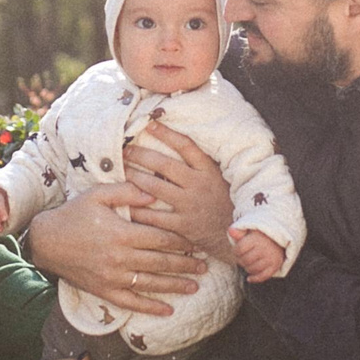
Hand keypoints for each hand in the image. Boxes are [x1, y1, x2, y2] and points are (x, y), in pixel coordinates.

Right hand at [24, 185, 205, 315]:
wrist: (47, 241)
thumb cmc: (73, 213)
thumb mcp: (97, 194)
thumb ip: (126, 191)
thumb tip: (152, 193)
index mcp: (122, 232)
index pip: (161, 238)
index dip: (182, 241)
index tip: (197, 241)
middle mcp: (120, 258)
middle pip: (161, 262)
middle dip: (186, 264)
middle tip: (205, 265)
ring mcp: (112, 277)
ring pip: (151, 284)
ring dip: (175, 286)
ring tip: (195, 286)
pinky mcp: (104, 291)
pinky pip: (131, 303)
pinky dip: (150, 308)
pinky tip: (168, 310)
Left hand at [121, 125, 234, 258]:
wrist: (237, 234)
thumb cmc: (224, 203)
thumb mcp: (218, 179)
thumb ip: (200, 165)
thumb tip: (176, 143)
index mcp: (208, 170)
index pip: (186, 145)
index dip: (167, 134)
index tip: (150, 124)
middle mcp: (198, 185)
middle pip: (164, 164)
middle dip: (141, 155)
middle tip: (124, 149)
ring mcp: (190, 205)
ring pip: (154, 187)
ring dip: (134, 177)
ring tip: (122, 171)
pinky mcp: (182, 226)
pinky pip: (154, 216)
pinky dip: (137, 209)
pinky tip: (124, 202)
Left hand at [231, 228, 285, 282]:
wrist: (278, 240)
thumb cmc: (260, 236)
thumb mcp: (250, 231)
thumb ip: (239, 232)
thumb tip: (230, 231)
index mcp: (257, 239)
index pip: (239, 249)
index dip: (236, 251)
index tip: (237, 250)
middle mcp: (264, 249)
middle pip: (245, 261)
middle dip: (241, 260)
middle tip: (242, 257)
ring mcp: (270, 258)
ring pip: (252, 269)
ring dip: (247, 268)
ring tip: (248, 263)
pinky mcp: (275, 266)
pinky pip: (263, 276)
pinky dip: (255, 279)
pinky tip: (249, 278)